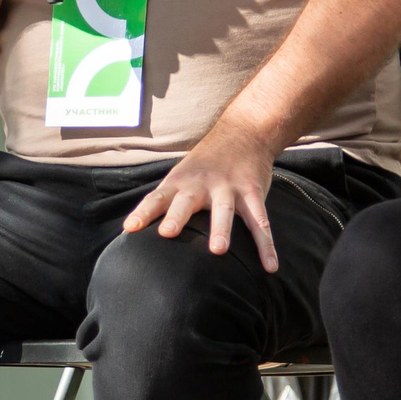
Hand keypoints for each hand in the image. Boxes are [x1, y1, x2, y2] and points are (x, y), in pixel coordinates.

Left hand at [123, 123, 283, 270]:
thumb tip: (136, 232)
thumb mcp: (182, 175)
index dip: (143, 212)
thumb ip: (165, 202)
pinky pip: (260, 222)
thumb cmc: (205, 165)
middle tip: (167, 232)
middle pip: (186, 201)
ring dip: (221, 230)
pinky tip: (270, 266)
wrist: (244, 132)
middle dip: (177, 216)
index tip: (130, 228)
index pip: (157, 197)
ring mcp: (228, 188)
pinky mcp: (252, 192)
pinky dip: (265, 245)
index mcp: (180, 182)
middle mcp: (201, 185)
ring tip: (218, 251)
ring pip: (224, 211)